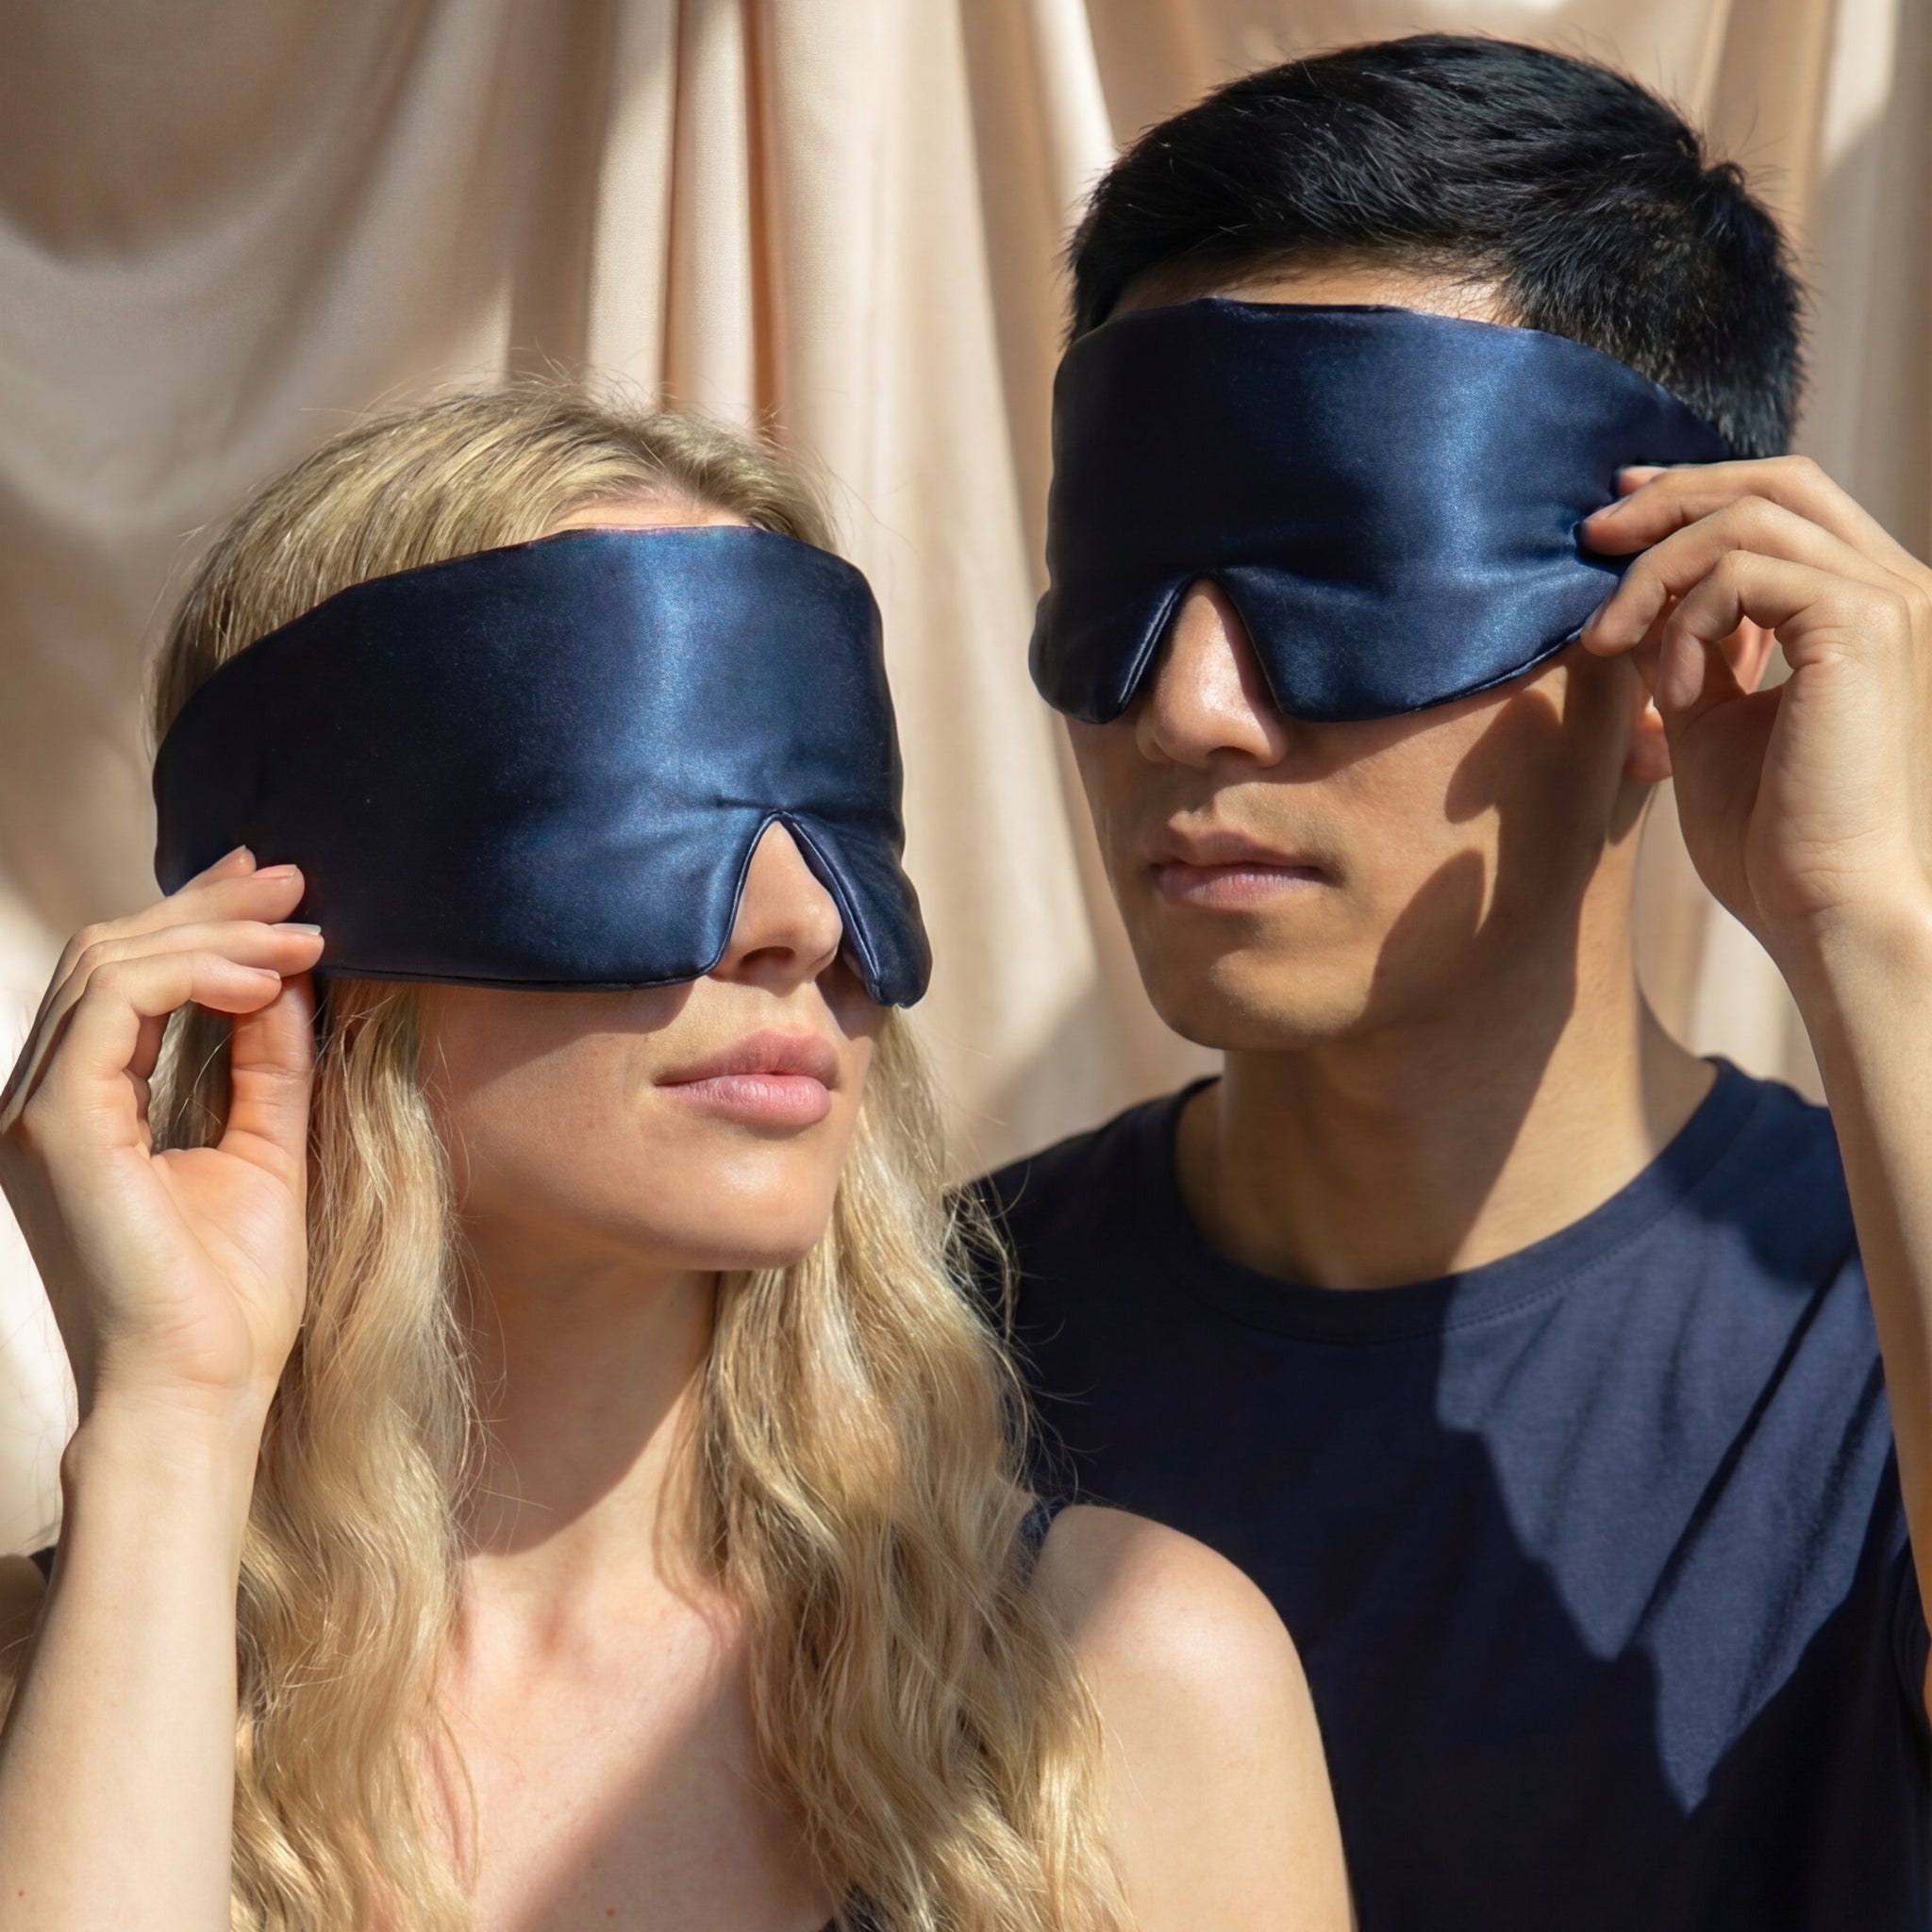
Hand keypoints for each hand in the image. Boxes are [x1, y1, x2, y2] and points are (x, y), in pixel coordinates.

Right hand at [0, 847, 324, 1428]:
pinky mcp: (54, 1126)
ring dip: (216, 936)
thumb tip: (289, 975)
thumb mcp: (266, 1150)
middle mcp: (39, 1102)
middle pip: (111, 956)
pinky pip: (113, 1008)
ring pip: (108, 966)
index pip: (124, 980)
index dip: (197, 920)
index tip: (276, 890)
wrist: (202, 1393)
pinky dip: (192, 977)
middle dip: (209, 908)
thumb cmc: (230, 1300)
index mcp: (80, 1110)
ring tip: (305, 936)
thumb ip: (268, 1063)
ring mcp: (34, 1112)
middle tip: (296, 882)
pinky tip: (265, 979)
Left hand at [1579, 456, 1931, 971]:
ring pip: (1747, 521)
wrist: (1823, 907)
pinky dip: (1683, 626)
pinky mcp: (1862, 625)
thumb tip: (1636, 594)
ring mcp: (1890, 601)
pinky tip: (1670, 699)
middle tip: (1590, 539)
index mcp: (1866, 607)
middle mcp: (1896, 588)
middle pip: (1776, 483)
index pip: (1789, 501)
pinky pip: (1740, 574)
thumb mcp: (1711, 717)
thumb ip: (1688, 647)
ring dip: (1654, 577)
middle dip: (1669, 500)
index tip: (1617, 516)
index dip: (1697, 492)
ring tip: (1609, 646)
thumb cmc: (1772, 837)